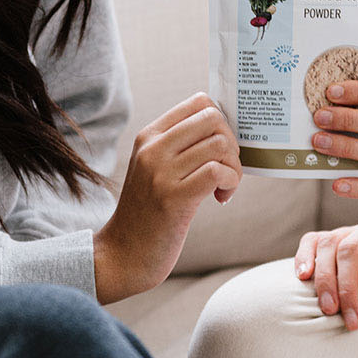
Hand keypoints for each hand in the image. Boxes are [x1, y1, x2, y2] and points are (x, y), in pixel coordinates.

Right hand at [93, 92, 240, 303]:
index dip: (221, 121)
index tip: (219, 149)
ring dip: (234, 167)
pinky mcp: (174, 198)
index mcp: (149, 136)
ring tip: (224, 187)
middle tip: (225, 169)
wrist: (124, 255)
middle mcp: (153, 148)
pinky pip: (217, 171)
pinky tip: (221, 198)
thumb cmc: (148, 213)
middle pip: (213, 118)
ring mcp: (161, 172)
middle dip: (231, 142)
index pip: (198, 102)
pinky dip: (231, 182)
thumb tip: (224, 128)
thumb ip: (180, 146)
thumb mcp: (154, 168)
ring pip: (220, 144)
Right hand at [294, 206, 357, 333]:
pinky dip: (304, 256)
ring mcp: (354, 227)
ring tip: (328, 309)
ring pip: (330, 244)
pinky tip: (303, 277)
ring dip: (325, 279)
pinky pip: (314, 239)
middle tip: (352, 323)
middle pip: (352, 249)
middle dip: (349, 289)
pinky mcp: (339, 235)